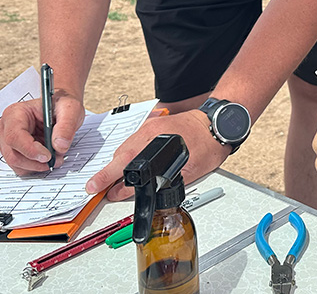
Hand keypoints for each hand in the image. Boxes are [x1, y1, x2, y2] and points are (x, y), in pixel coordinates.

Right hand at [0, 91, 84, 173]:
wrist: (59, 108)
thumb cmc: (60, 105)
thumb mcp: (70, 109)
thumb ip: (66, 126)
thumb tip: (60, 146)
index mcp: (15, 113)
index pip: (14, 136)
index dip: (30, 150)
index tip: (48, 156)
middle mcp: (6, 127)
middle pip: (12, 154)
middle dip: (35, 162)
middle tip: (55, 160)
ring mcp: (7, 141)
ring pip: (16, 163)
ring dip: (36, 166)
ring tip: (55, 158)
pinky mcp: (14, 150)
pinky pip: (20, 167)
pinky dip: (35, 167)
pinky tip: (47, 159)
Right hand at [84, 109, 226, 200]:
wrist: (218, 124)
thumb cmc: (208, 144)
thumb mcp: (189, 172)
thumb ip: (161, 183)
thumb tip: (140, 192)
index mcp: (155, 141)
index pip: (125, 165)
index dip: (110, 181)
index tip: (99, 191)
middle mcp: (149, 131)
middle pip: (120, 155)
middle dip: (108, 173)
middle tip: (98, 187)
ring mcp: (150, 126)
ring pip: (125, 147)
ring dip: (118, 163)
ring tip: (114, 179)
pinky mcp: (154, 124)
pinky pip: (134, 140)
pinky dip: (128, 152)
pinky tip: (130, 163)